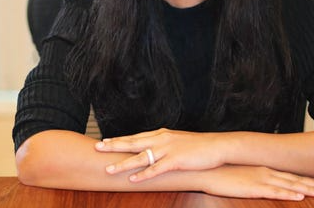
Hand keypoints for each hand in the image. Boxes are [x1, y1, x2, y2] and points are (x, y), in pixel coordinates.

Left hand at [95, 128, 226, 180]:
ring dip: (123, 163)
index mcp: (161, 134)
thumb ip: (163, 143)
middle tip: (98, 147)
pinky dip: (143, 175)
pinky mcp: (176, 160)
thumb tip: (150, 148)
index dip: (120, 139)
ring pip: (141, 157)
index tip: (105, 141)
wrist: (215, 146)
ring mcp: (168, 150)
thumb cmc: (197, 145)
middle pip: (134, 143)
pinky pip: (156, 169)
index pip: (136, 136)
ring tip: (108, 168)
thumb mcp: (177, 140)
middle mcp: (162, 139)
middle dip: (114, 146)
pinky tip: (133, 179)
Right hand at [202, 165, 313, 199]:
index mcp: (265, 169)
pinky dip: (289, 194)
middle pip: (294, 179)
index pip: (290, 174)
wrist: (210, 169)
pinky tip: (299, 196)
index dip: (307, 179)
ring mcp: (261, 179)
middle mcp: (266, 172)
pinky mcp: (254, 188)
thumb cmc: (225, 172)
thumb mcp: (244, 173)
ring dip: (307, 189)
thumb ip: (256, 177)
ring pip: (289, 185)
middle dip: (313, 184)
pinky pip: (275, 192)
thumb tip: (264, 181)